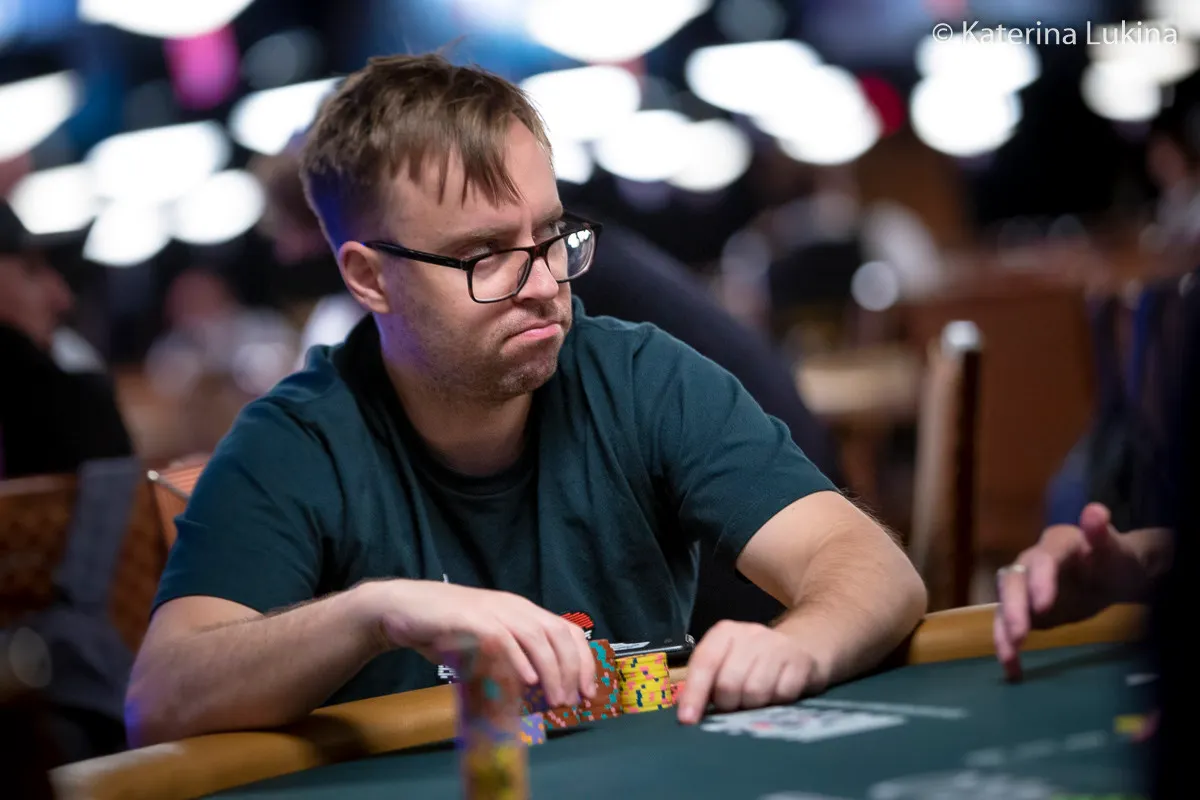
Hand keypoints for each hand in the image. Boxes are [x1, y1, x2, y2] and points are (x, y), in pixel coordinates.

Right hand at [361, 580, 594, 706]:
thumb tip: (532, 696)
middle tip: (572, 701)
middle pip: (557, 634)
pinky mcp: (471, 618)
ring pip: (535, 637)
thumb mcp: (484, 649)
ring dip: (551, 671)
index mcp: (522, 612)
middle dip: (572, 669)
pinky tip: (528, 681)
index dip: (583, 660)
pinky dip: (518, 659)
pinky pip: (502, 638)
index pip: (566, 630)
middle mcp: (514, 607)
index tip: (588, 691)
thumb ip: (507, 666)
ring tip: (556, 699)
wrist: (402, 610)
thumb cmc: (445, 631)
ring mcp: (493, 610)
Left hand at [675, 620, 820, 724]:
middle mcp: (750, 634)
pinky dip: (778, 703)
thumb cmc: (755, 660)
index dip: (694, 693)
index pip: (704, 662)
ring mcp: (777, 646)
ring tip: (756, 701)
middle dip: (729, 704)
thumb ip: (707, 682)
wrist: (804, 644)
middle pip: (729, 683)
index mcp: (724, 633)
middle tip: (734, 706)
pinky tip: (778, 695)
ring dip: (753, 706)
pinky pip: (783, 695)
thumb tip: (688, 714)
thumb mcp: (728, 661)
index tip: (688, 720)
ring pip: (756, 692)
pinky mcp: (801, 661)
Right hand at [994, 502, 1143, 680]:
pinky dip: (1007, 646)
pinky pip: (1008, 626)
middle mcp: (1031, 563)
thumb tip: (1095, 511)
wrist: (1113, 577)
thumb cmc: (1117, 561)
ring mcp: (1024, 587)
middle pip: (1014, 582)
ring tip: (1010, 656)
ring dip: (1004, 629)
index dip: (1040, 581)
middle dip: (1015, 609)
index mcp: (1055, 545)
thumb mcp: (1116, 550)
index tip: (1044, 606)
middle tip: (1020, 635)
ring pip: (1005, 605)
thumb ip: (1102, 534)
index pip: (1043, 560)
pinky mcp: (1023, 610)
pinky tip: (1012, 669)